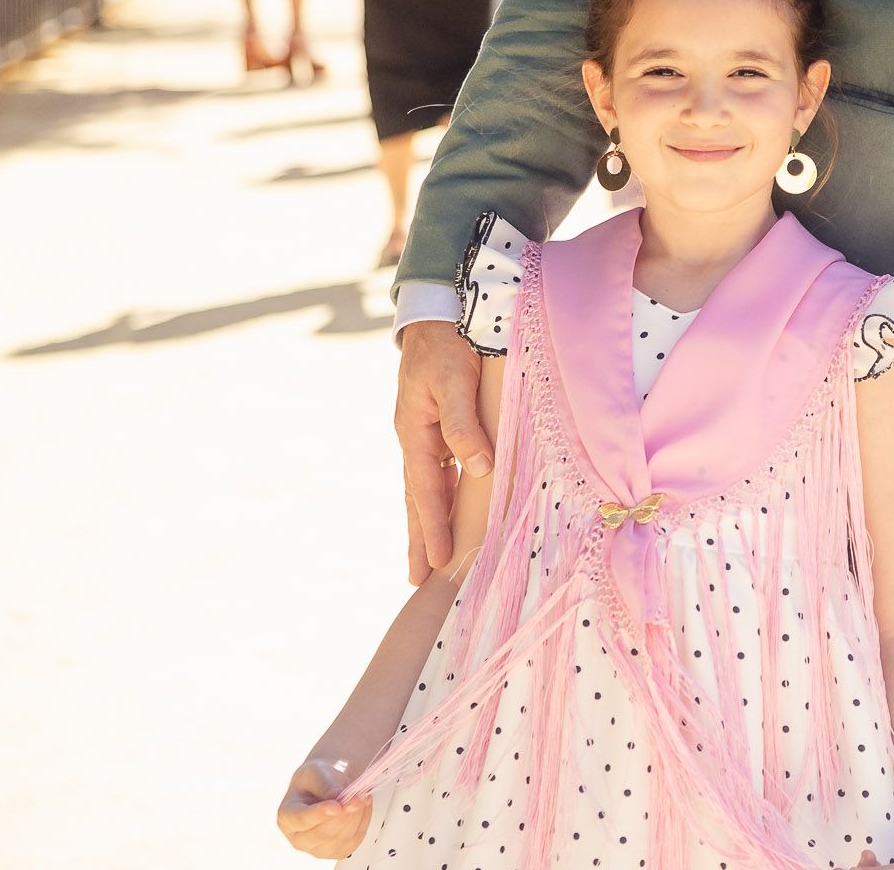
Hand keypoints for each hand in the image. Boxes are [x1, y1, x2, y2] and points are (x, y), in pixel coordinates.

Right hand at [277, 758, 370, 858]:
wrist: (326, 789)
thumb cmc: (316, 781)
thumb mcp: (316, 772)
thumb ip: (325, 783)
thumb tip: (338, 795)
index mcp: (287, 817)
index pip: (301, 819)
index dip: (319, 813)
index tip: (337, 805)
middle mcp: (298, 838)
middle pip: (323, 834)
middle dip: (344, 814)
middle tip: (357, 797)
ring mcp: (317, 848)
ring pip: (340, 839)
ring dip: (357, 817)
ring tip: (362, 797)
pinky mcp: (336, 851)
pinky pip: (353, 841)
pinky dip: (363, 822)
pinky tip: (363, 807)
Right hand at [397, 322, 487, 584]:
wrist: (439, 314)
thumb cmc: (448, 345)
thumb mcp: (454, 380)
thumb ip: (464, 424)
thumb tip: (479, 469)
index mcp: (415, 432)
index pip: (425, 490)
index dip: (431, 526)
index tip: (434, 561)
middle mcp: (416, 438)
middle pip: (418, 498)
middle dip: (419, 538)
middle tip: (417, 580)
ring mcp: (425, 434)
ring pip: (428, 487)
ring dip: (429, 521)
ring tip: (429, 558)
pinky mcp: (437, 426)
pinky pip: (439, 470)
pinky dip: (442, 495)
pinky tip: (451, 511)